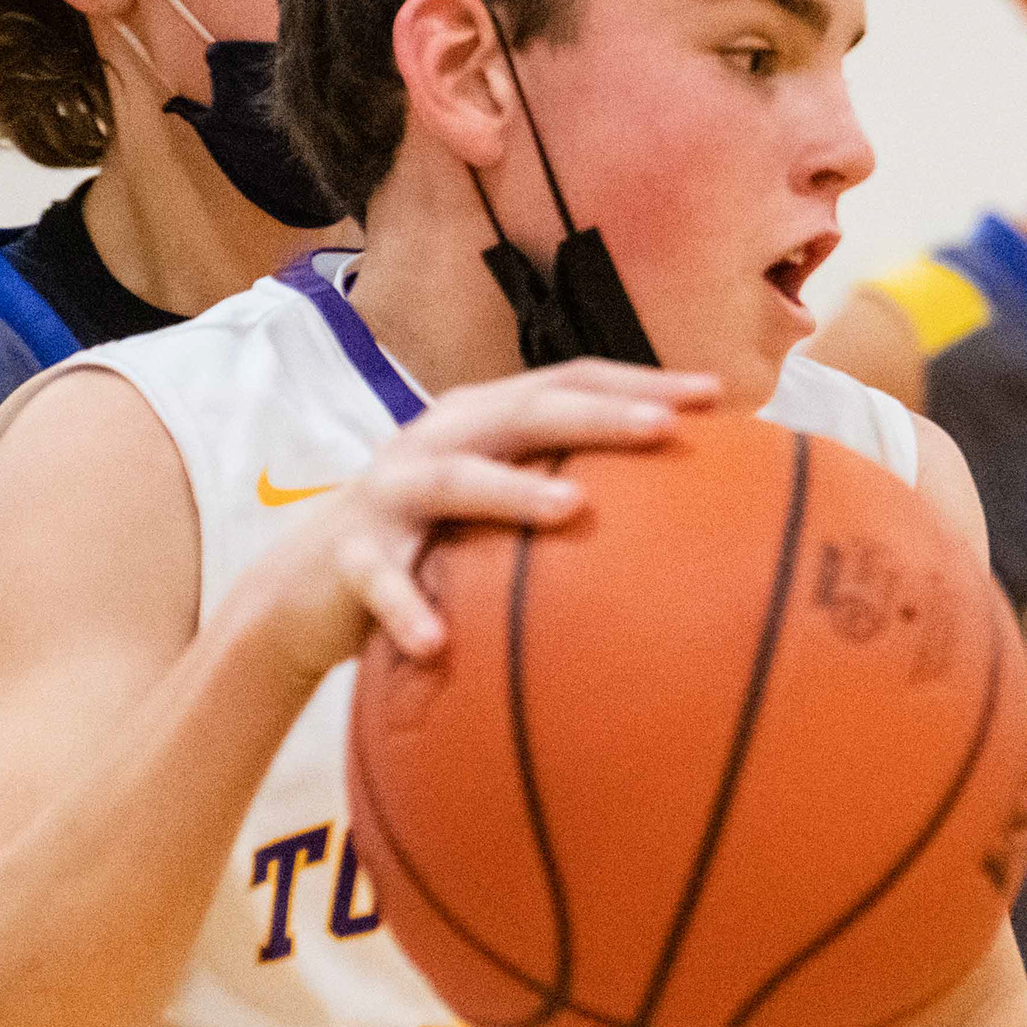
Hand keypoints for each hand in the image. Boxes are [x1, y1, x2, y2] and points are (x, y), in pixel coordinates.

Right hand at [240, 362, 717, 682]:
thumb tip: (688, 514)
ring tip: (574, 507)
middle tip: (666, 429)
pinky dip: (407, 608)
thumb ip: (572, 491)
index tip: (716, 396)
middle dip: (598, 415)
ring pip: (454, 480)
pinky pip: (382, 581)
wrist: (310, 586)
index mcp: (486, 419)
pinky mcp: (353, 554)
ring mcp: (393, 492)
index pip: (571, 384)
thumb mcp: (501, 506)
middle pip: (526, 412)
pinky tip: (437, 643)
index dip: (640, 383)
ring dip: (513, 490)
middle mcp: (440, 439)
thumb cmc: (436, 542)